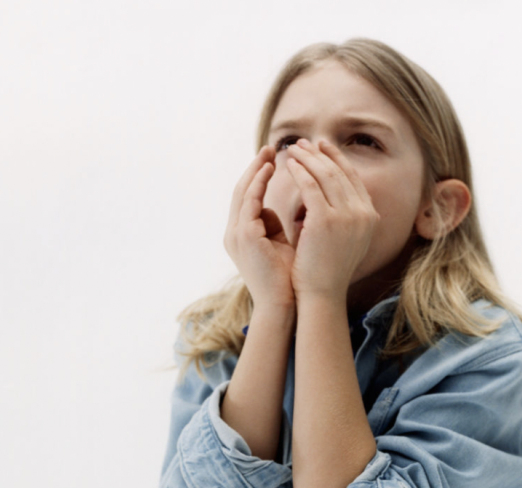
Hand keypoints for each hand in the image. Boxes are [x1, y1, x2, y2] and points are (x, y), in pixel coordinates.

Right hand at [223, 145, 295, 310]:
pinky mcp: (245, 236)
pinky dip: (259, 182)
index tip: (274, 159)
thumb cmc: (286, 279)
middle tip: (271, 147)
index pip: (247, 197)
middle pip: (241, 190)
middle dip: (255, 167)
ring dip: (256, 169)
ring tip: (270, 152)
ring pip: (243, 191)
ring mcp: (237, 234)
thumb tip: (273, 208)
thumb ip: (274, 226)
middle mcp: (234, 232)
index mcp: (242, 235)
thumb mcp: (279, 246)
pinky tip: (271, 169)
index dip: (258, 176)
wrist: (283, 305)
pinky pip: (250, 201)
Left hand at [285, 139, 379, 299]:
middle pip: (339, 173)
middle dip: (319, 154)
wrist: (321, 294)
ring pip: (324, 175)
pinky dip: (299, 172)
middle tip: (303, 144)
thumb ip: (347, 215)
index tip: (321, 147)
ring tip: (292, 149)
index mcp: (370, 217)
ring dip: (307, 158)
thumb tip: (337, 193)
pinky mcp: (326, 220)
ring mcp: (347, 216)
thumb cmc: (327, 270)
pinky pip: (309, 186)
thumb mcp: (345, 238)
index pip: (353, 179)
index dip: (337, 159)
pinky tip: (288, 165)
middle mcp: (363, 214)